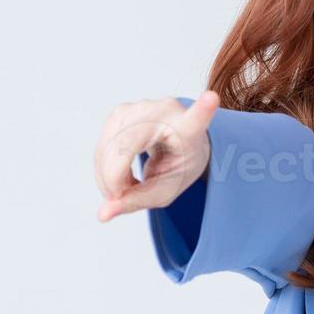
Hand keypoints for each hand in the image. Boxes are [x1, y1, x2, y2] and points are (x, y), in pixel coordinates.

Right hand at [94, 91, 218, 221]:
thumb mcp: (167, 190)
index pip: (196, 119)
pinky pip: (102, 143)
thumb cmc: (179, 163)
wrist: (178, 139)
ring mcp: (140, 106)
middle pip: (124, 147)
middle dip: (114, 179)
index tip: (211, 98)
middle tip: (120, 199)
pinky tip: (120, 176)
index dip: (202, 110)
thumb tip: (102, 214)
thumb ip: (137, 201)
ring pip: (107, 146)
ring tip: (126, 188)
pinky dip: (104, 167)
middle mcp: (165, 111)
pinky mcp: (121, 111)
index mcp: (189, 129)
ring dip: (106, 176)